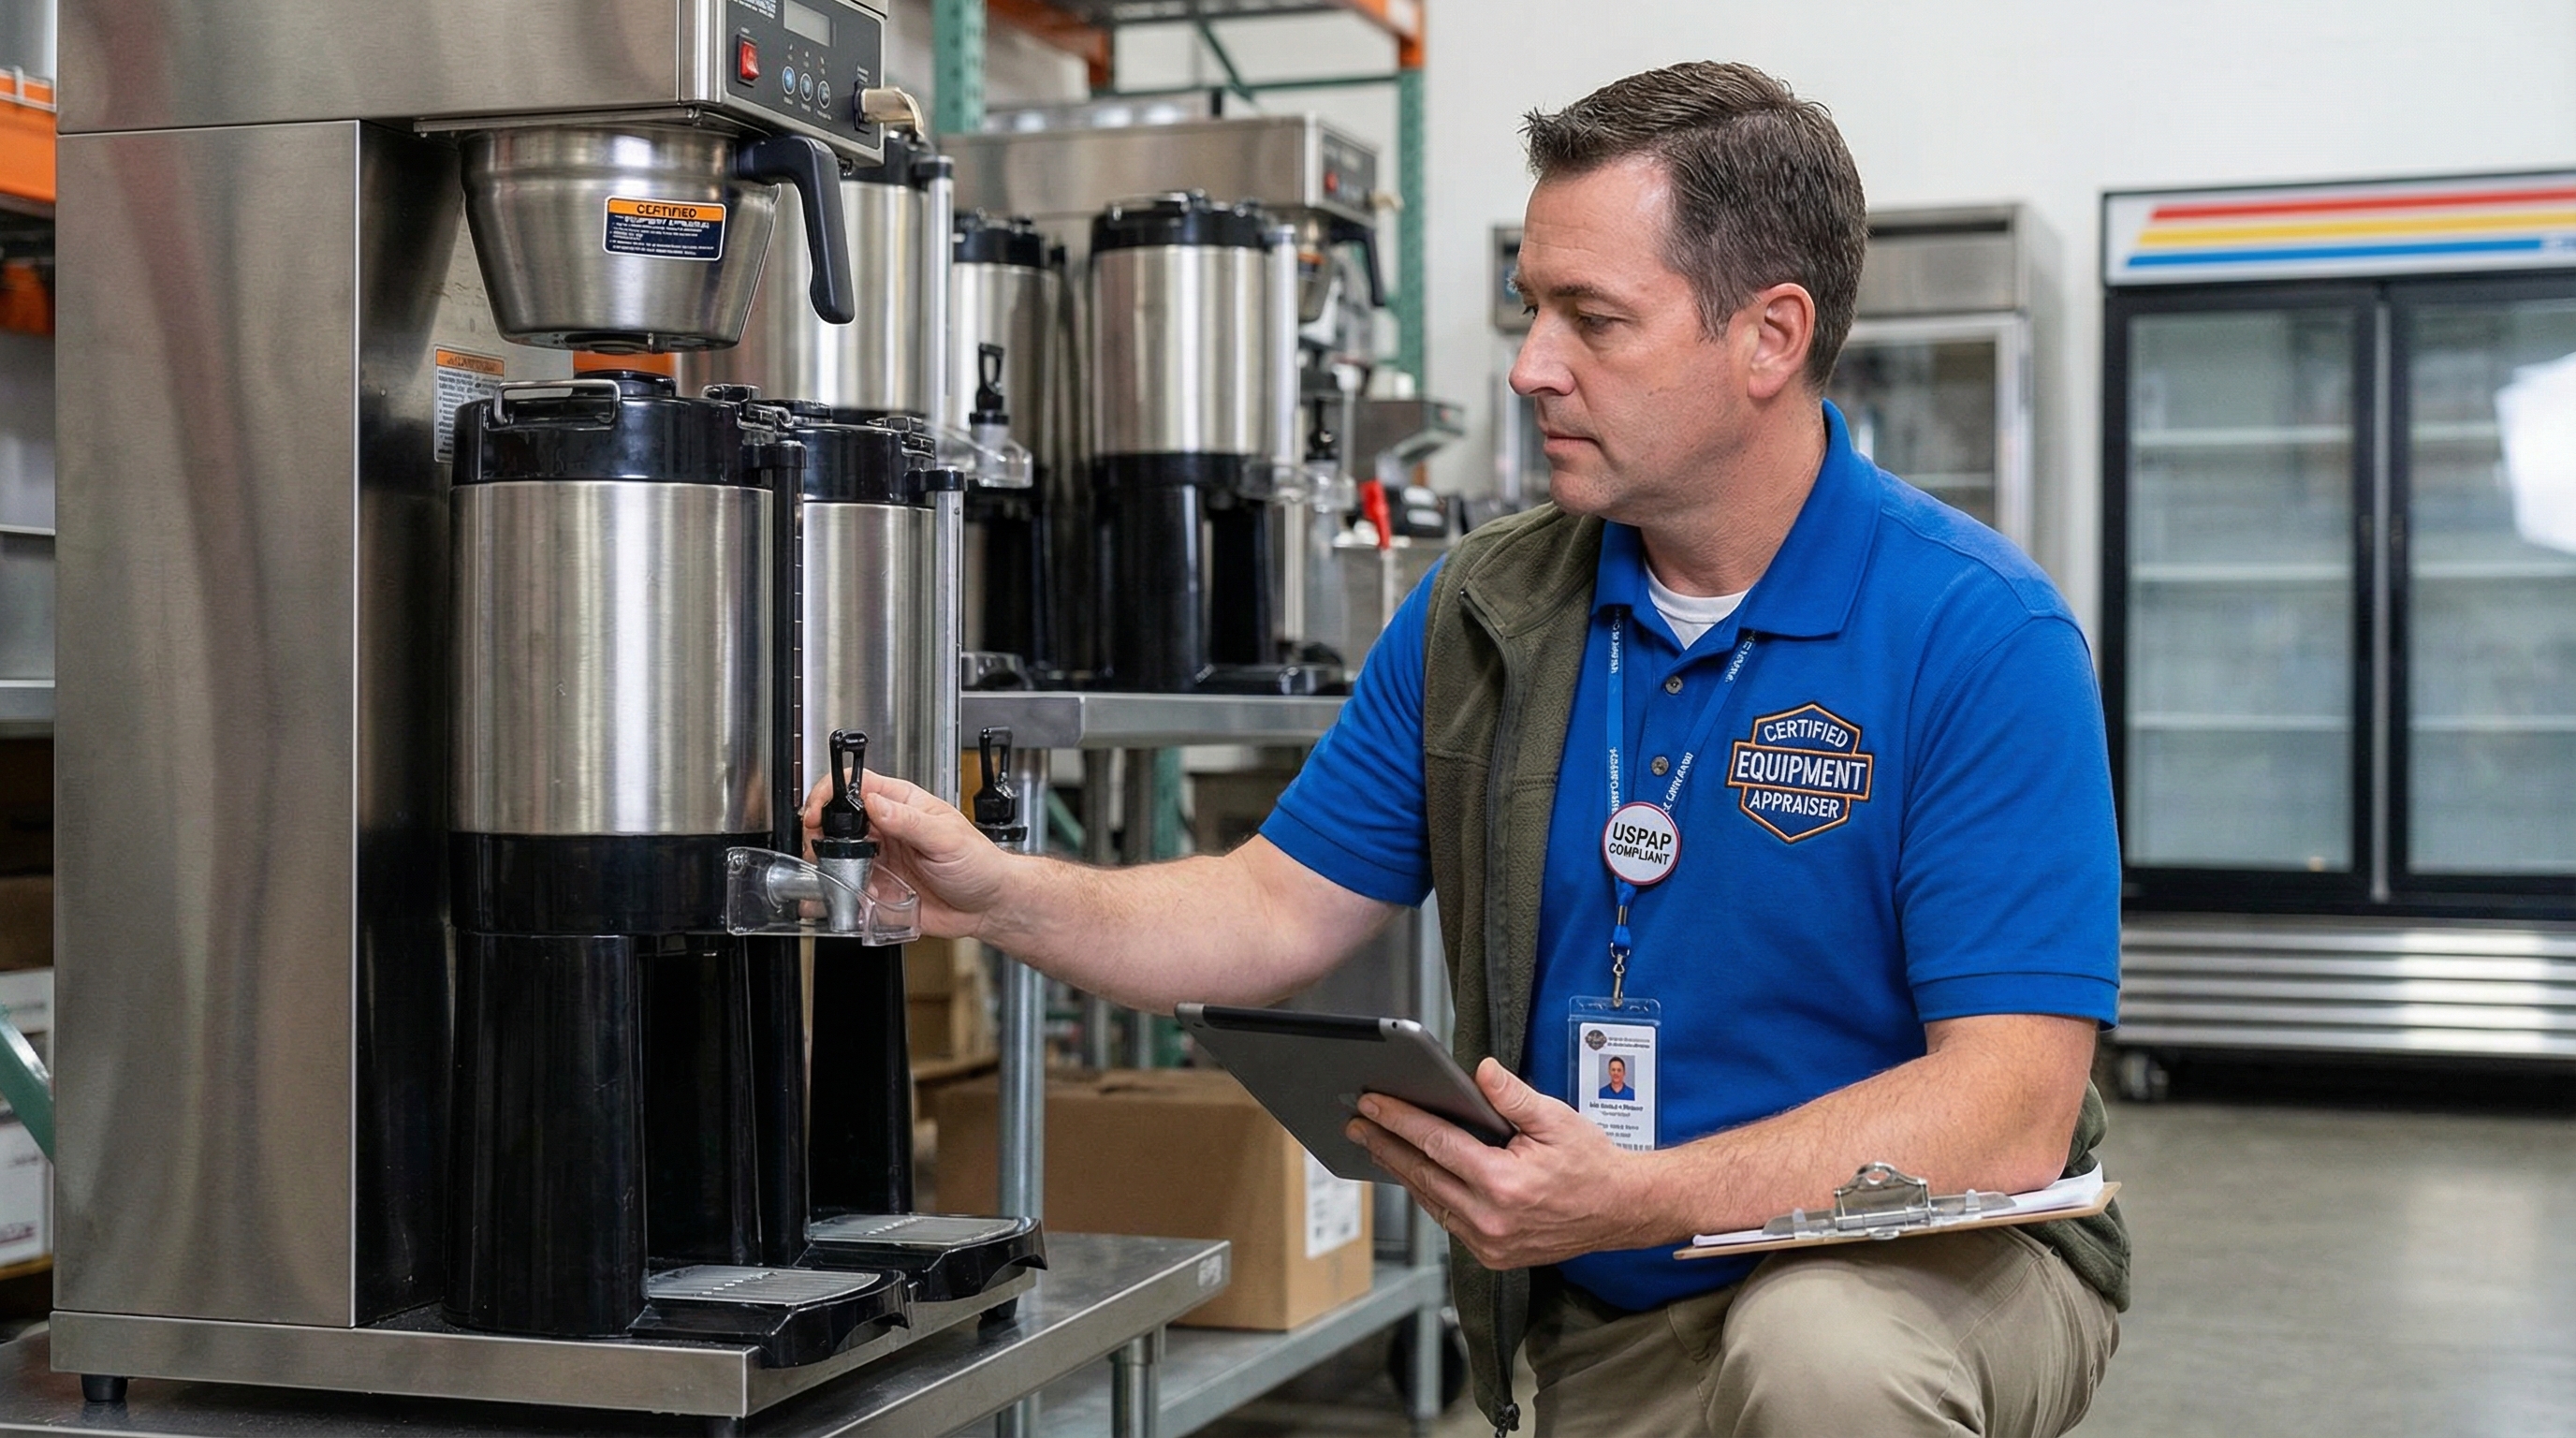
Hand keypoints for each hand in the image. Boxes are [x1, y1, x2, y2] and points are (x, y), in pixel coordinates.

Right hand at [801, 771, 1020, 939]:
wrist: (989, 906)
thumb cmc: (980, 864)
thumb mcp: (946, 838)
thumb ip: (909, 821)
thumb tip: (877, 803)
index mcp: (904, 804)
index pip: (859, 784)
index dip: (831, 793)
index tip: (819, 811)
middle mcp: (889, 828)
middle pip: (840, 818)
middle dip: (821, 830)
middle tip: (818, 845)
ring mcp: (883, 857)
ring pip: (839, 852)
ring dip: (830, 861)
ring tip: (834, 871)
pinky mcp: (881, 886)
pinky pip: (852, 885)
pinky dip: (845, 890)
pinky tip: (855, 893)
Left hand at [1346, 1058, 1664, 1269]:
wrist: (1621, 1211)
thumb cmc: (1592, 1162)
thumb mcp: (1556, 1119)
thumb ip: (1512, 1096)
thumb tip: (1479, 1070)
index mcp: (1505, 1183)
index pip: (1437, 1145)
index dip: (1399, 1121)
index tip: (1370, 1104)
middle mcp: (1492, 1220)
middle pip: (1423, 1175)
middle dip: (1385, 1145)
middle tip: (1356, 1122)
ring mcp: (1491, 1243)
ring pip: (1432, 1201)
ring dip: (1401, 1171)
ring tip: (1375, 1144)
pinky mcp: (1494, 1255)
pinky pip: (1449, 1220)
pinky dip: (1429, 1194)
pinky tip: (1414, 1174)